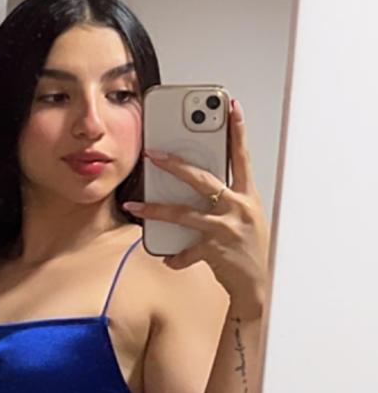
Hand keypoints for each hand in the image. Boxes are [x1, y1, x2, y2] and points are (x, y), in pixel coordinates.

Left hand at [123, 99, 269, 318]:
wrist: (257, 285)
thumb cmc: (248, 248)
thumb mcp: (245, 217)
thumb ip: (225, 199)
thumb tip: (196, 184)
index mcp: (248, 196)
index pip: (242, 157)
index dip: (237, 131)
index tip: (231, 107)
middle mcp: (239, 208)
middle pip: (203, 179)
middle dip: (175, 165)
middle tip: (153, 154)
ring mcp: (227, 229)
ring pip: (184, 213)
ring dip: (156, 209)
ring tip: (135, 205)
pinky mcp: (215, 250)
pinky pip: (186, 250)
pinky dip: (175, 255)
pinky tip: (167, 258)